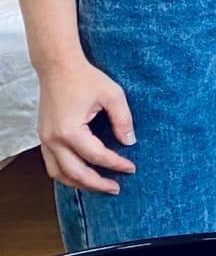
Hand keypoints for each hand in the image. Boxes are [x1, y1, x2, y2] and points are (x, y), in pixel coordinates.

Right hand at [37, 58, 135, 192]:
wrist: (58, 67)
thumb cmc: (85, 78)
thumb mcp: (112, 95)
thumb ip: (122, 120)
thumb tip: (130, 142)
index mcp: (69, 130)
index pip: (97, 156)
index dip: (116, 164)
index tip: (131, 168)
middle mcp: (53, 139)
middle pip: (75, 173)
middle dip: (97, 184)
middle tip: (116, 188)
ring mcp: (45, 140)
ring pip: (58, 174)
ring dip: (79, 183)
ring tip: (99, 185)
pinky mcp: (43, 137)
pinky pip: (52, 164)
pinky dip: (66, 173)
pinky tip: (82, 174)